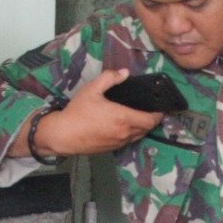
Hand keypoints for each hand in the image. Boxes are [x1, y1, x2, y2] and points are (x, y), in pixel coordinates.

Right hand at [31, 70, 163, 156]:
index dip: (158, 114)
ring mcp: (118, 142)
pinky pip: (128, 141)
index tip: (160, 108)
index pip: (151, 120)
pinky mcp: (111, 149)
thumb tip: (124, 73)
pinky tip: (124, 126)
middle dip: (151, 120)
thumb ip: (109, 78)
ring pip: (138, 136)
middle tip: (150, 110)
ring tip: (139, 117)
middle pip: (147, 129)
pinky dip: (131, 134)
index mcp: (123, 118)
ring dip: (142, 128)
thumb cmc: (77, 112)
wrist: (63, 135)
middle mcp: (125, 133)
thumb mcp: (92, 89)